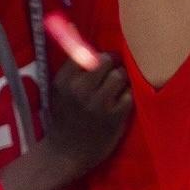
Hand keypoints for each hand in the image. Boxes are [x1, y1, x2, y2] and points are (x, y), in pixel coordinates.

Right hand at [46, 53, 132, 176]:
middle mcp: (80, 89)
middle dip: (113, 66)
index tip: (102, 65)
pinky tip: (120, 104)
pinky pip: (129, 94)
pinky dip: (127, 97)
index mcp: (65, 81)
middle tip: (112, 76)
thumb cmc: (65, 118)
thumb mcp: (60, 90)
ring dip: (122, 81)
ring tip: (117, 90)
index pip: (88, 52)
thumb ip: (73, 66)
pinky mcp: (115, 117)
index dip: (99, 57)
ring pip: (120, 75)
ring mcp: (98, 104)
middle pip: (107, 60)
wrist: (65, 154)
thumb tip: (82, 35)